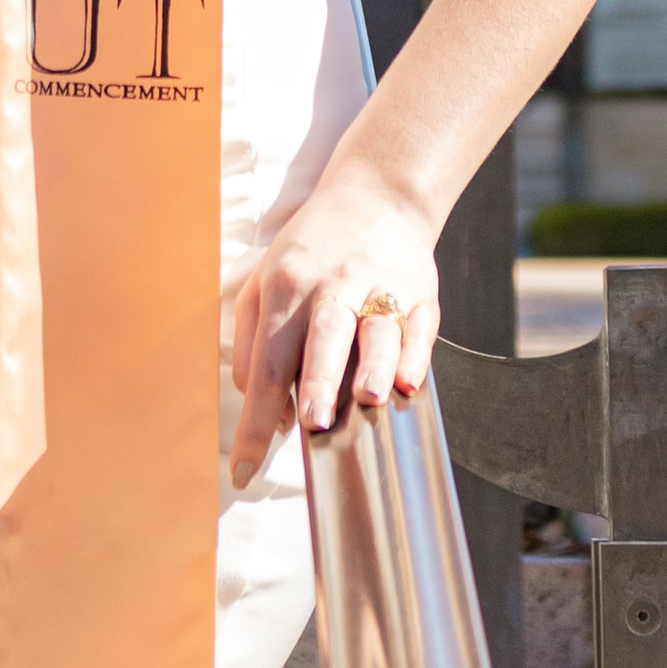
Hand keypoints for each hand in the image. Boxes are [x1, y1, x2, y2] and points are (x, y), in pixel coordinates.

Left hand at [226, 184, 443, 489]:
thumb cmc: (310, 253)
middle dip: (319, 381)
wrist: (377, 195)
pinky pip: (420, 327)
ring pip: (378, 330)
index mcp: (287, 286)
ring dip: (374, 365)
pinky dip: (416, 355)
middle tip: (314, 424)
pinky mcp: (422, 292)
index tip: (244, 472)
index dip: (255, 423)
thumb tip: (266, 409)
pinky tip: (410, 382)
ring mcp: (381, 286)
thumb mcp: (264, 283)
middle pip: (323, 338)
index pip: (267, 364)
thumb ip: (253, 344)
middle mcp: (333, 285)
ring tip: (369, 397)